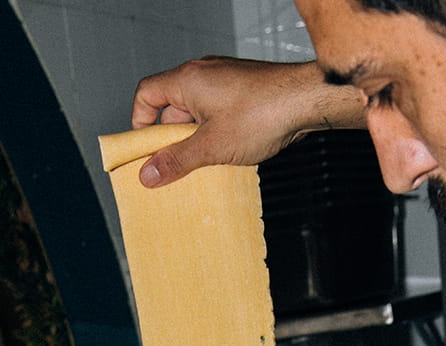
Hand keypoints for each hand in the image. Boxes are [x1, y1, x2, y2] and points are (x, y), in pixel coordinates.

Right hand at [129, 56, 361, 186]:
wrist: (306, 100)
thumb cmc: (262, 114)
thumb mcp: (212, 146)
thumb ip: (177, 160)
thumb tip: (147, 174)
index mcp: (187, 80)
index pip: (146, 93)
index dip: (140, 121)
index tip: (146, 148)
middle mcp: (203, 73)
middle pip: (171, 107)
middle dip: (171, 138)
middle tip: (177, 166)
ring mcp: (224, 79)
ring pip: (196, 112)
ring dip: (195, 138)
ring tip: (207, 162)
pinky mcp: (242, 88)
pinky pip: (216, 111)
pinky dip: (215, 131)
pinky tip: (228, 151)